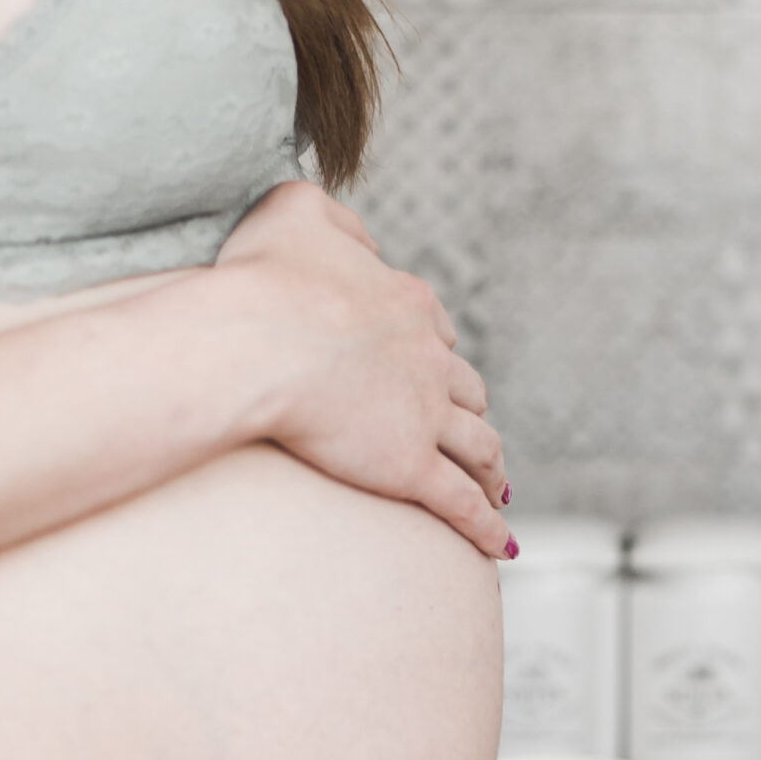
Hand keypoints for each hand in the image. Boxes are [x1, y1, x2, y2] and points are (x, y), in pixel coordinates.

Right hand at [216, 181, 511, 556]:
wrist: (258, 340)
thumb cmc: (261, 278)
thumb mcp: (296, 213)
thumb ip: (335, 218)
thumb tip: (363, 239)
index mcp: (407, 303)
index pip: (435, 329)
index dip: (434, 349)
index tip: (432, 366)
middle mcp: (429, 358)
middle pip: (465, 388)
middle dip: (469, 408)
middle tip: (471, 429)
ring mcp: (426, 415)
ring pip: (478, 445)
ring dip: (492, 467)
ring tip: (498, 486)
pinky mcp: (411, 466)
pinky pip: (461, 503)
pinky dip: (487, 525)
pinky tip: (502, 546)